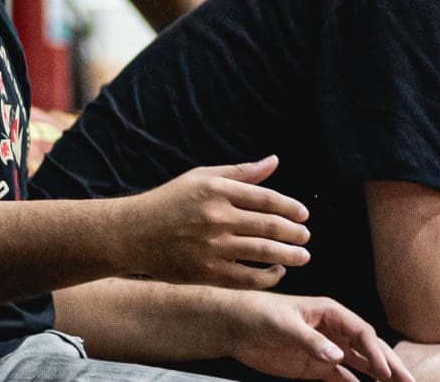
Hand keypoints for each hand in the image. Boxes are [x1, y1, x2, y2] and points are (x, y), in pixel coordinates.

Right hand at [121, 155, 309, 288]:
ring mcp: (212, 246)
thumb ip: (241, 172)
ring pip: (262, 252)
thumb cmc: (170, 201)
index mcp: (217, 190)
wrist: (134, 233)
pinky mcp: (206, 272)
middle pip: (269, 226)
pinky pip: (246, 278)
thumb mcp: (202, 177)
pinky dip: (267, 277)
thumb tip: (274, 161)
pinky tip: (278, 273)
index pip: (266, 199)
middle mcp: (217, 217)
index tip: (304, 215)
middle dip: (294, 234)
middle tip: (306, 237)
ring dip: (289, 255)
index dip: (290, 207)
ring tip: (302, 256)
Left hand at [219, 291, 413, 381]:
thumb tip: (338, 358)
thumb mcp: (283, 325)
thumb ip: (310, 342)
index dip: (376, 353)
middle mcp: (334, 331)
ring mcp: (327, 350)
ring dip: (379, 378)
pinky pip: (343, 379)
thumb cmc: (258, 314)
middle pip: (369, 348)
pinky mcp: (316, 367)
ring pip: (361, 365)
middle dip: (390, 365)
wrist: (234, 325)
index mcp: (330, 313)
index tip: (386, 373)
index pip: (362, 333)